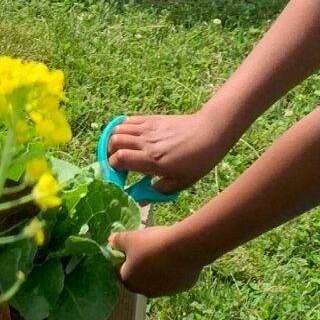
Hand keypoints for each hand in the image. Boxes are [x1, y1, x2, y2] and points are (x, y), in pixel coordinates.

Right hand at [107, 109, 227, 193]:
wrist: (210, 133)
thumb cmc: (198, 161)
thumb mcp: (181, 183)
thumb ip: (158, 191)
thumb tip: (140, 200)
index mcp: (153, 160)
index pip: (120, 159)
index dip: (113, 167)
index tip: (118, 174)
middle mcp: (147, 143)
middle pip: (114, 142)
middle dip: (109, 153)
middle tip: (116, 162)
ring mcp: (148, 128)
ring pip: (118, 129)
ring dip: (114, 140)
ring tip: (119, 149)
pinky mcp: (152, 119)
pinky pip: (129, 120)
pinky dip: (122, 128)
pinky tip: (127, 137)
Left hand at [109, 223, 203, 298]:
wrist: (183, 248)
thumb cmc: (151, 244)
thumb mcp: (129, 237)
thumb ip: (117, 241)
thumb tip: (111, 241)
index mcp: (128, 280)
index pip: (119, 269)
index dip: (123, 256)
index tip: (131, 245)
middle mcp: (144, 291)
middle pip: (138, 276)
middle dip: (140, 264)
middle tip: (147, 247)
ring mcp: (163, 291)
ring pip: (156, 279)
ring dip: (157, 268)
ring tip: (164, 250)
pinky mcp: (180, 288)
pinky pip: (172, 278)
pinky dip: (172, 270)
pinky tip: (176, 257)